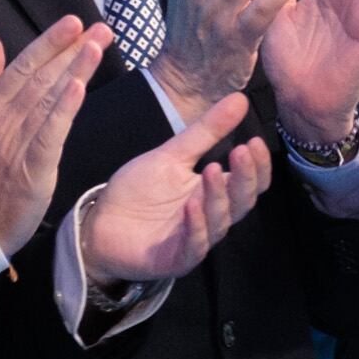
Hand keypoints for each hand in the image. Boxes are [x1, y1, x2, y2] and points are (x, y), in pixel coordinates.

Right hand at [0, 17, 107, 250]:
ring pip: (47, 98)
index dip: (49, 42)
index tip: (74, 22)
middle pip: (40, 77)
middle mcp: (3, 118)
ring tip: (97, 45)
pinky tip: (79, 87)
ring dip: (74, 69)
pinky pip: (49, 133)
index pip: (23, 66)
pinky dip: (63, 108)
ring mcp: (16, 142)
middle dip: (71, 49)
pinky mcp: (32, 167)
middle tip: (100, 27)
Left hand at [79, 91, 274, 281]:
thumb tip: (240, 99)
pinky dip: (195, 226)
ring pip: (219, 221)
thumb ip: (206, 131)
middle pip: (241, 201)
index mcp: (214, 192)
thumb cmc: (139, 192)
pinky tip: (192, 205)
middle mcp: (212, 217)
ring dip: (218, 197)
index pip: (250, 182)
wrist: (101, 223)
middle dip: (244, 178)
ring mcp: (196, 240)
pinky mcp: (176, 260)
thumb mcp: (173, 155)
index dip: (258, 165)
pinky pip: (194, 245)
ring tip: (211, 170)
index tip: (255, 141)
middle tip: (242, 151)